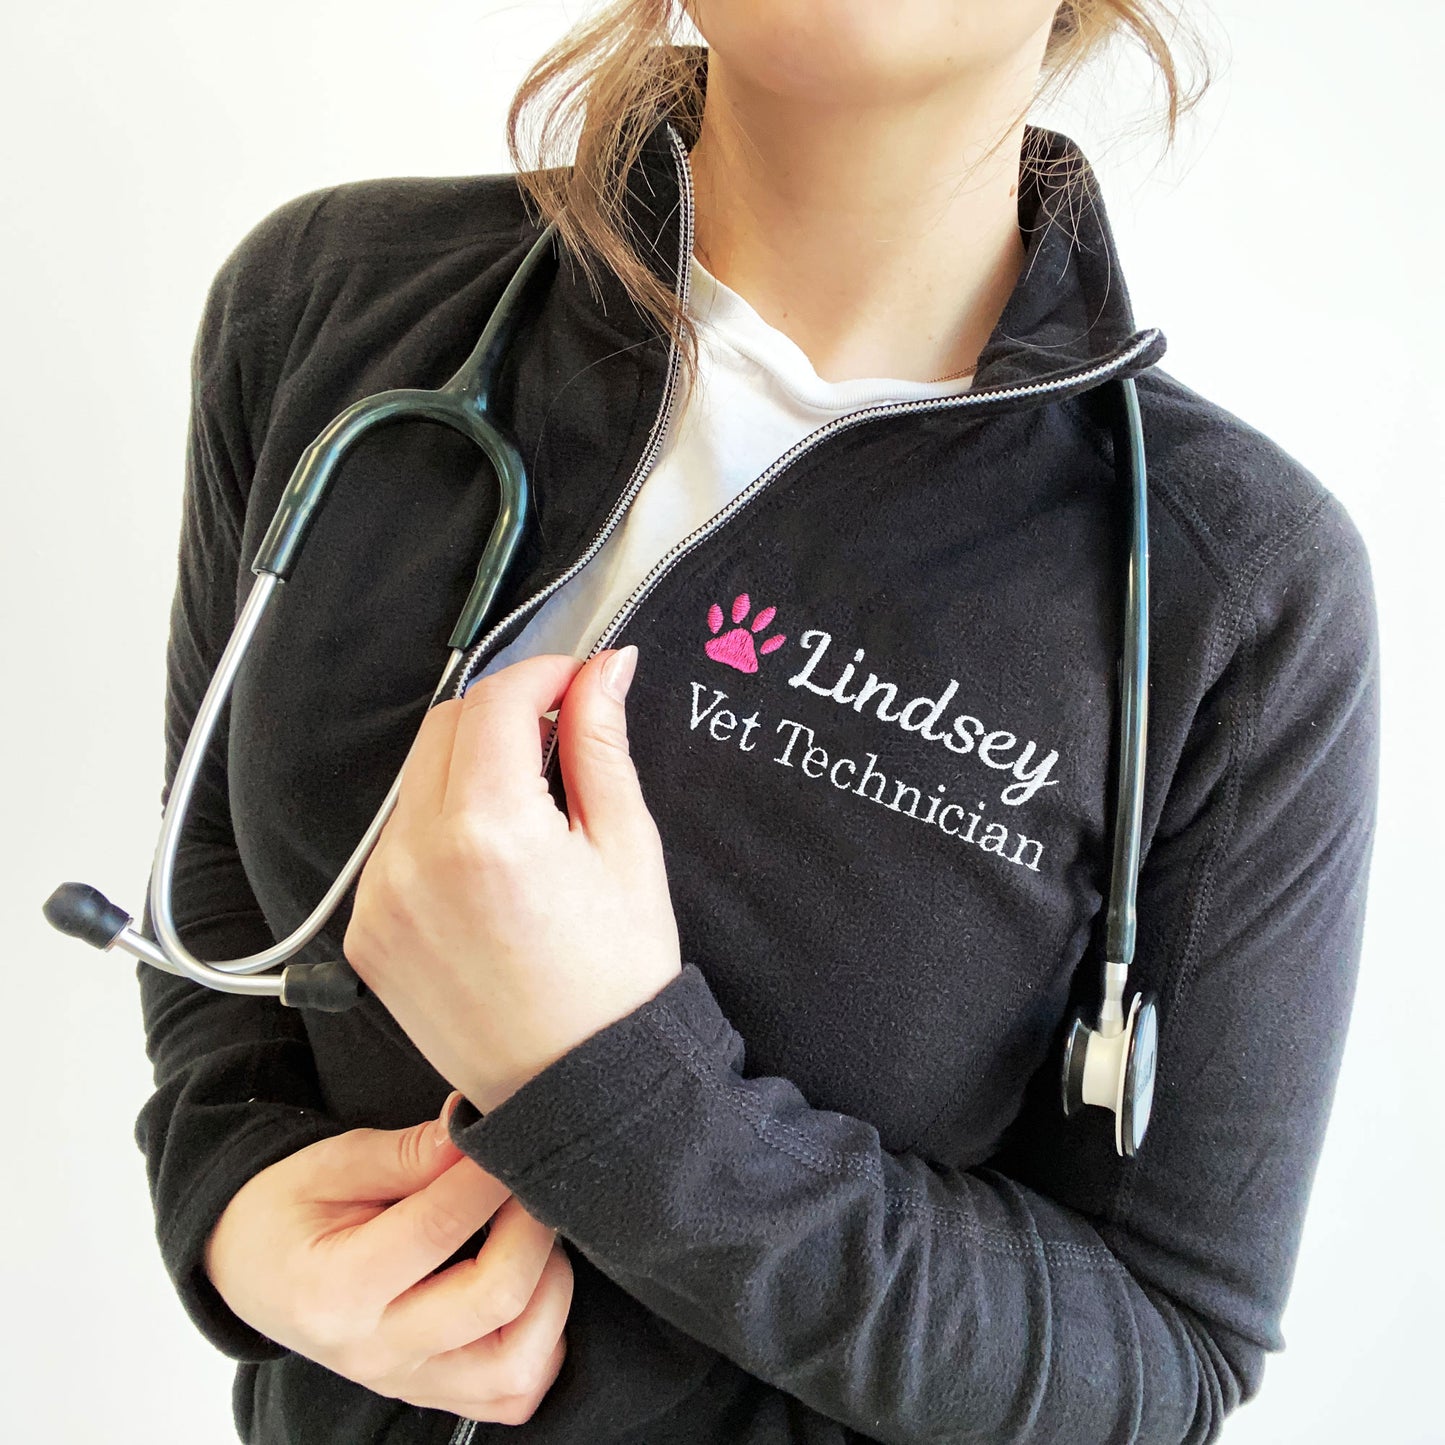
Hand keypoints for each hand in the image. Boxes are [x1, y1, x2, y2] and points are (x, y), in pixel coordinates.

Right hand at [204, 1095, 573, 1423]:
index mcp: (336, 1289)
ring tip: (531, 1238)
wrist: (250, 1267)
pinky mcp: (432, 1395)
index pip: (439, 1228)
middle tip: (528, 1181)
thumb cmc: (289, 1209)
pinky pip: (512, 1393)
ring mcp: (407, 1383)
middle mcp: (375, 1351)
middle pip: (493, 1299)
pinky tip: (530, 1291)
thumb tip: (474, 1129)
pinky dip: (541, 1342)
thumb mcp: (331, 1162)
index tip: (509, 1132)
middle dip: (531, 1227)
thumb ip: (409, 1152)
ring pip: (516, 1366)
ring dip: (548, 1293)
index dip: (488, 1174)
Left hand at [343, 646, 682, 1112]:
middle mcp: (416, 859)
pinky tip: (490, 863)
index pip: (496, 700)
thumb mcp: (628, 848)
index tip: (576, 681)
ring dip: (468, 768)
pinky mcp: (366, 930)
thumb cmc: (617, 979)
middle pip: (445, 726)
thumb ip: (602, 744)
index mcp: (489, 833)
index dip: (543, 673)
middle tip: (559, 739)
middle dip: (504, 713)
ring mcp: (380, 897)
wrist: (578, 1088)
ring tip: (528, 812)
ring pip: (415, 781)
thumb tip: (604, 669)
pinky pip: (396, 842)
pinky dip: (439, 827)